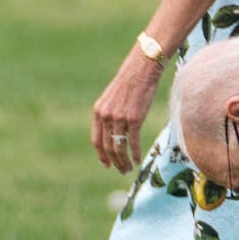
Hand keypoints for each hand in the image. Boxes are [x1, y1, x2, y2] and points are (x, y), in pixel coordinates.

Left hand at [90, 49, 162, 172]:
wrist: (141, 69)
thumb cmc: (130, 82)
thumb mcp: (112, 98)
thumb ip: (109, 114)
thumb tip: (112, 131)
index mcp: (98, 112)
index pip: (96, 141)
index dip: (101, 155)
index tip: (106, 165)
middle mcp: (106, 116)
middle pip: (108, 147)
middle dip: (115, 162)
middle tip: (121, 170)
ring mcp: (119, 118)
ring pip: (119, 147)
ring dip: (124, 161)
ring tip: (129, 168)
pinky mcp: (134, 119)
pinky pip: (132, 142)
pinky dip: (135, 154)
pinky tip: (138, 160)